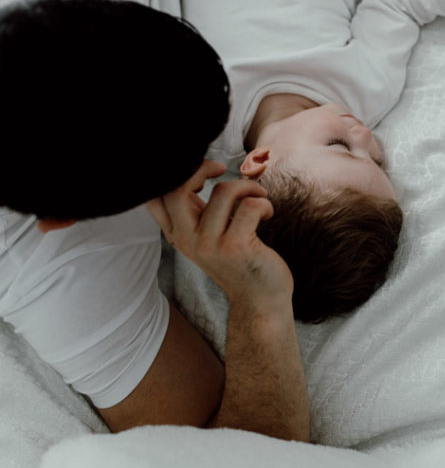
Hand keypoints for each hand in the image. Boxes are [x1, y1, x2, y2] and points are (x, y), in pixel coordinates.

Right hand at [146, 160, 292, 310]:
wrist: (259, 299)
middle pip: (177, 190)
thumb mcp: (208, 236)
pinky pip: (250, 205)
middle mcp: (187, 240)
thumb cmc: (238, 261)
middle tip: (221, 169)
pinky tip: (267, 213)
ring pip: (223, 191)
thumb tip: (196, 169)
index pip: (154, 197)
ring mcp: (210, 244)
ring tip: (258, 196)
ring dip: (247, 187)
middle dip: (201, 168)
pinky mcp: (236, 247)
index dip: (173, 175)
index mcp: (177, 234)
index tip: (200, 174)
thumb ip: (196, 211)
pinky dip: (263, 202)